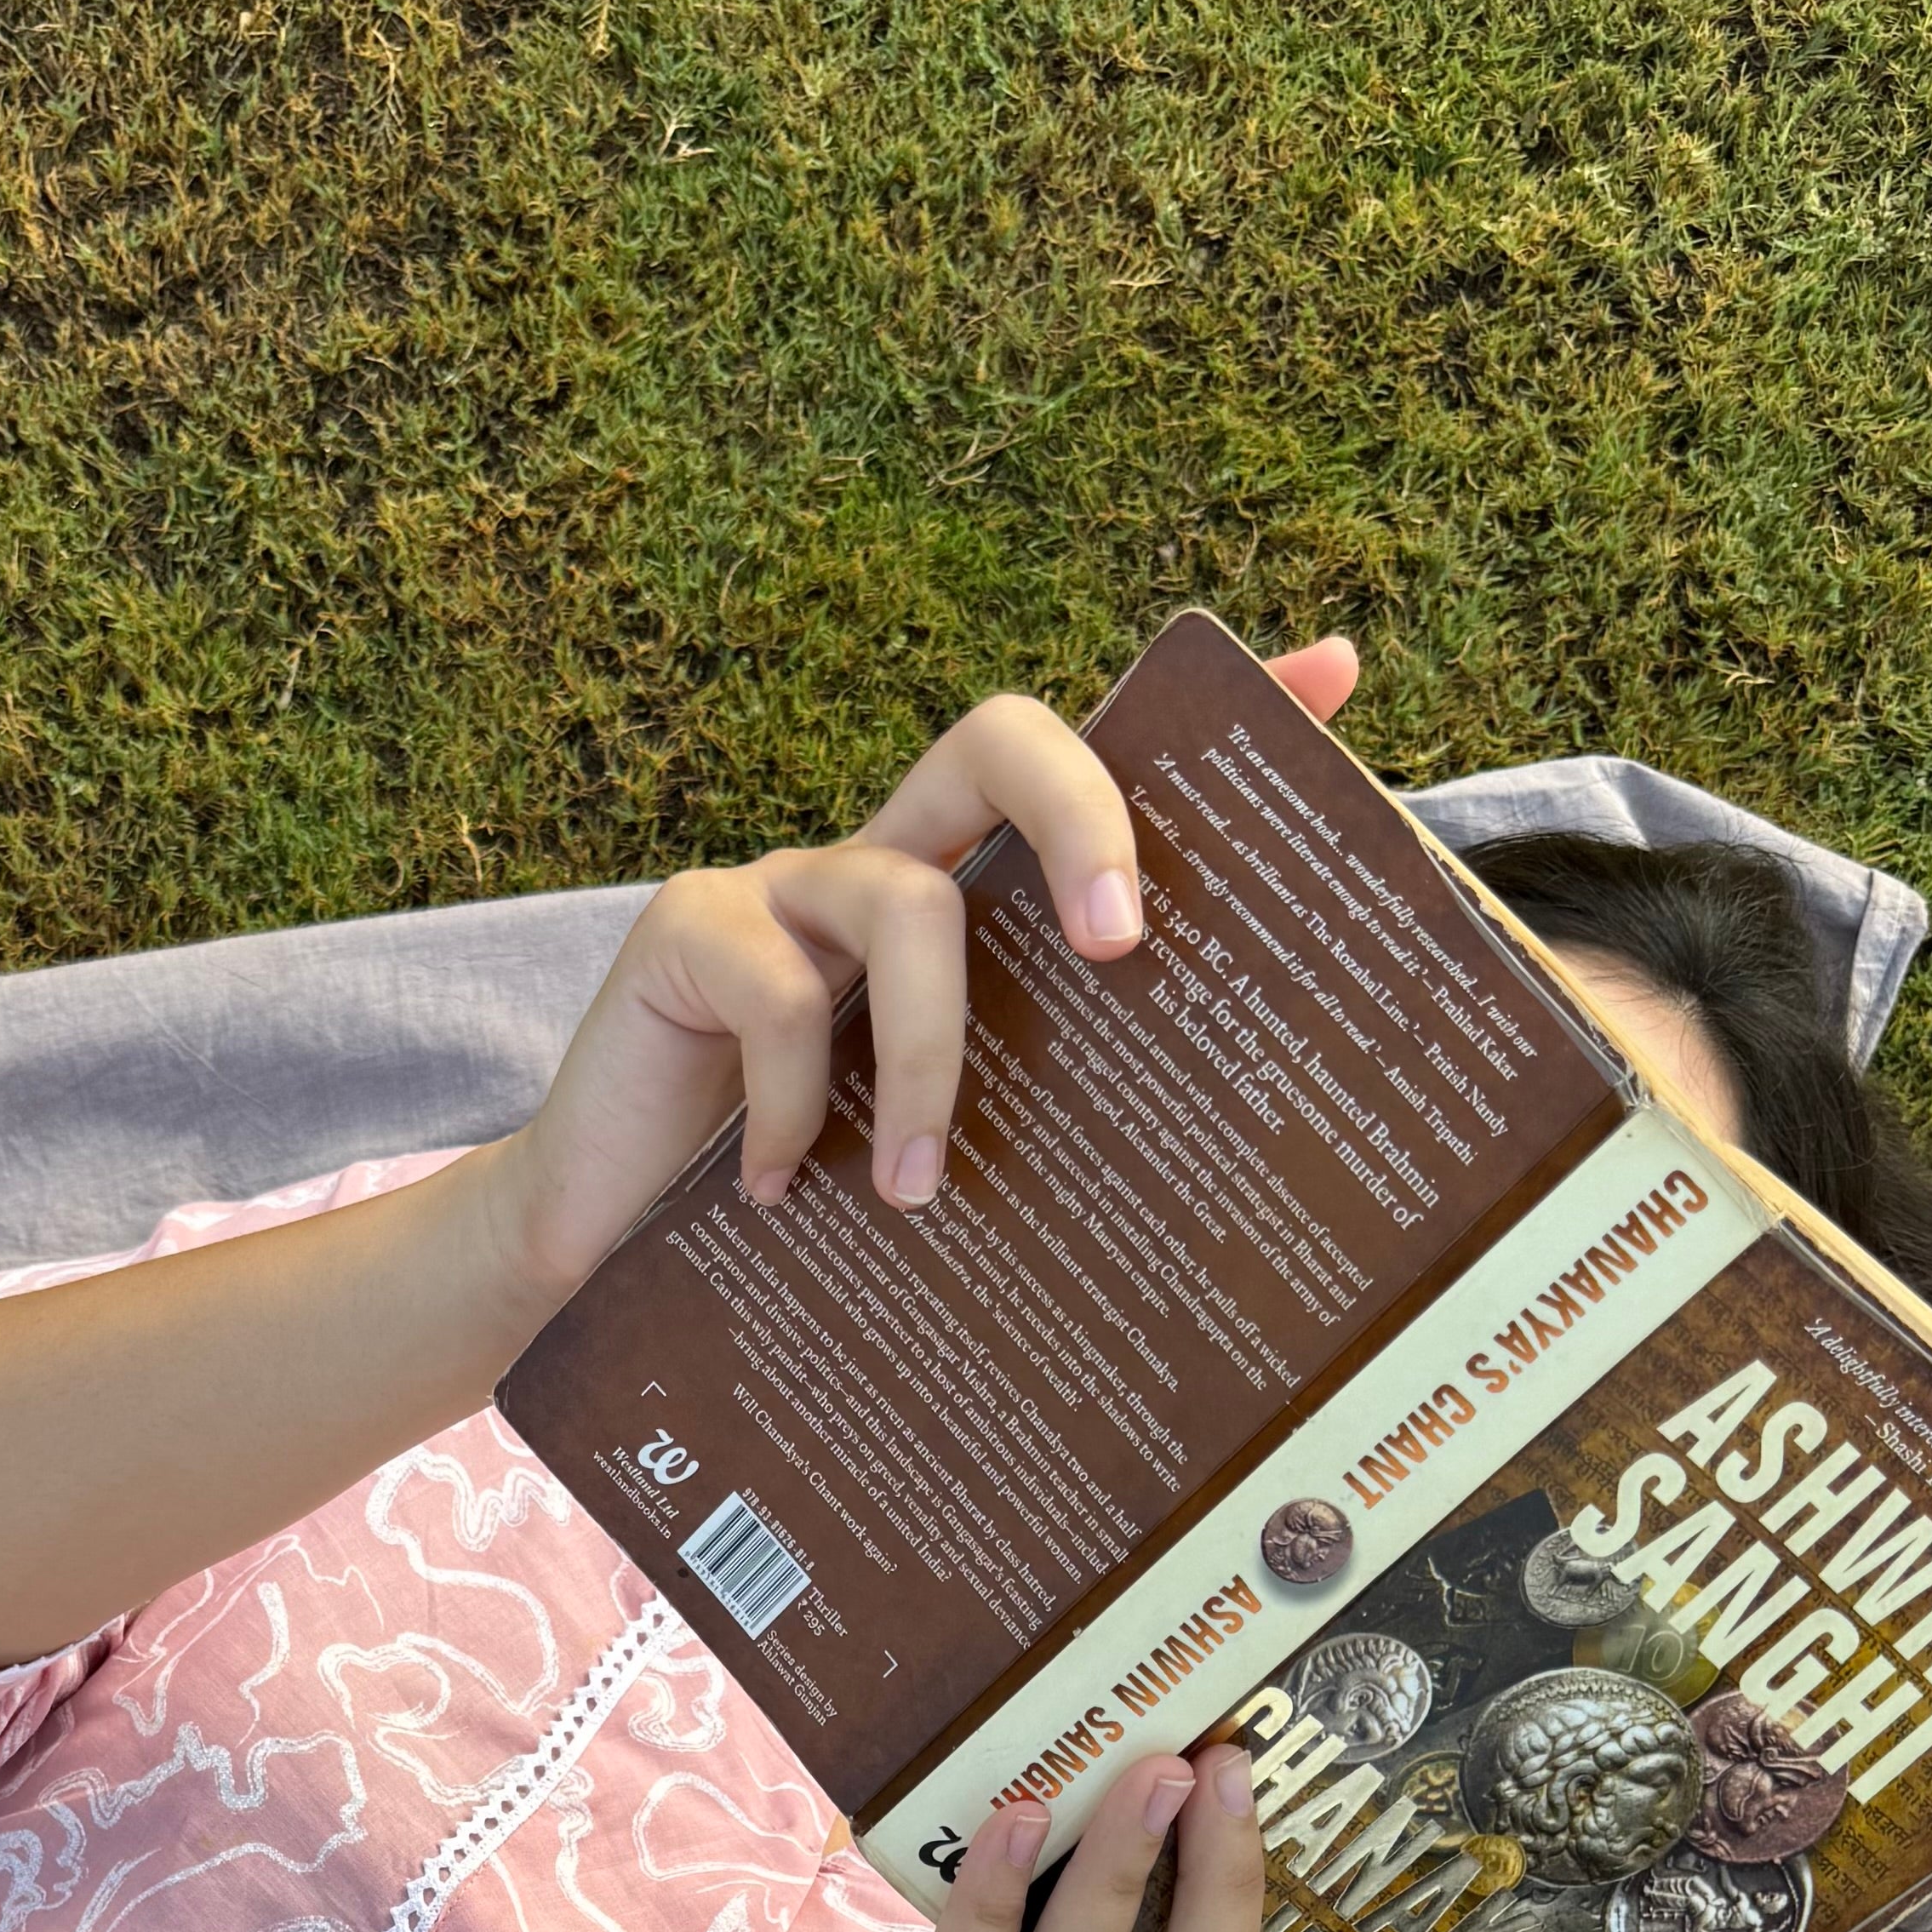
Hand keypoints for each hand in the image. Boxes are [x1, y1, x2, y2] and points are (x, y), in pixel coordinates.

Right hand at [487, 637, 1360, 1304]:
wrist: (596, 1250)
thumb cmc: (793, 1207)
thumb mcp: (934, 1153)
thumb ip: (1032, 1123)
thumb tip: (1198, 1179)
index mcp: (964, 901)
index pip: (1092, 778)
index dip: (1212, 718)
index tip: (1335, 680)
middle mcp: (880, 862)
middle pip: (1002, 741)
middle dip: (1087, 818)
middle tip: (1122, 949)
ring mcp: (779, 887)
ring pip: (910, 903)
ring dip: (933, 1060)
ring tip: (919, 1192)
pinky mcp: (685, 930)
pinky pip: (785, 997)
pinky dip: (799, 1111)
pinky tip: (776, 1194)